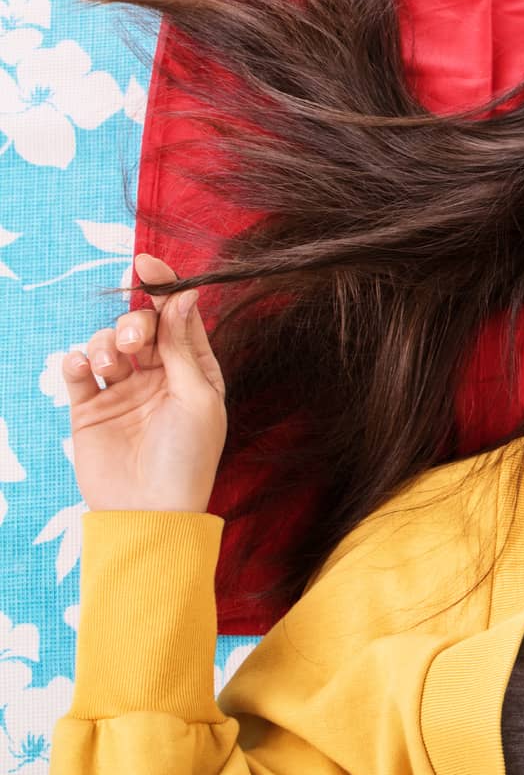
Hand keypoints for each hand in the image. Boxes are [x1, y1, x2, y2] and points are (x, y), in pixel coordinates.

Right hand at [62, 253, 227, 512]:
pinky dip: (76, 361)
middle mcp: (159, 377)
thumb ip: (183, 346)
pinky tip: (83, 367)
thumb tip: (184, 294)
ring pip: (107, 343)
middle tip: (132, 342)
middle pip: (140, 327)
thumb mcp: (195, 396)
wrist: (149, 511)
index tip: (145, 263)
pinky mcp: (89, 409)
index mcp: (195, 371)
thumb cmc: (187, 457)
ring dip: (105, 343)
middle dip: (133, 324)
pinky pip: (77, 371)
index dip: (162, 288)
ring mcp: (123, 392)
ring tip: (110, 365)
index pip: (178, 319)